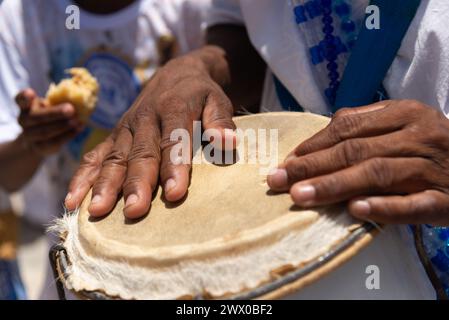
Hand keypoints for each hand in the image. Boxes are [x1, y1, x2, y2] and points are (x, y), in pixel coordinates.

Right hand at [16, 89, 82, 155]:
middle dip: (55, 113)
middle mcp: (24, 120)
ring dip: (63, 126)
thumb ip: (59, 102)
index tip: (31, 93)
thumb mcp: (51, 106)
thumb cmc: (49, 116)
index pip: (20, 100)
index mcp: (26, 106)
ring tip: (77, 121)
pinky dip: (67, 136)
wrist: (39, 139)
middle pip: (37, 117)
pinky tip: (78, 129)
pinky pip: (52, 142)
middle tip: (71, 109)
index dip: (25, 97)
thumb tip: (81, 97)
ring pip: (45, 132)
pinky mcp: (38, 147)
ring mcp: (28, 135)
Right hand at [65, 47, 235, 218]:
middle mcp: (145, 118)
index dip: (175, 167)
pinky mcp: (114, 136)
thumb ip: (221, 121)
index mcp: (173, 108)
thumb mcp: (218, 100)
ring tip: (97, 212)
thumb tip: (227, 143)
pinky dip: (82, 177)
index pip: (174, 140)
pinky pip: (94, 155)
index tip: (176, 193)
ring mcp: (125, 128)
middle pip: (140, 153)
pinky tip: (73, 201)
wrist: (176, 74)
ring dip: (105, 184)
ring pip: (114, 157)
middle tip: (134, 210)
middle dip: (136, 182)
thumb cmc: (200, 95)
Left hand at [267, 100, 448, 225]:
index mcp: (404, 112)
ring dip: (334, 186)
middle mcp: (418, 135)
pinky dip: (382, 207)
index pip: (348, 128)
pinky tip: (355, 210)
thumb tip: (315, 143)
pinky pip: (412, 205)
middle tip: (278, 180)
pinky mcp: (446, 200)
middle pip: (355, 150)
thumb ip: (366, 127)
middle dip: (312, 166)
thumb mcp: (404, 125)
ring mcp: (432, 168)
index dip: (313, 145)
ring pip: (376, 174)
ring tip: (300, 196)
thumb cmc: (433, 146)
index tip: (286, 161)